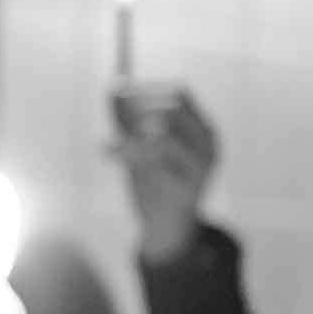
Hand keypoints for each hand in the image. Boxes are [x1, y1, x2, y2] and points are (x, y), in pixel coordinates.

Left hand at [110, 89, 216, 264]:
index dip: (145, 89)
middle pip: (171, 111)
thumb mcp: (144, 148)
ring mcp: (199, 169)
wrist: (169, 227)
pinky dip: (123, 153)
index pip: (179, 95)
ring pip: (161, 138)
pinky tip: (106, 149)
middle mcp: (207, 146)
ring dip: (130, 136)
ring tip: (110, 144)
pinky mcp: (183, 190)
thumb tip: (112, 87)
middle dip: (137, 110)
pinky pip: (151, 165)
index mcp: (204, 130)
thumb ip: (129, 121)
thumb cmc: (155, 182)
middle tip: (113, 117)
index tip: (115, 89)